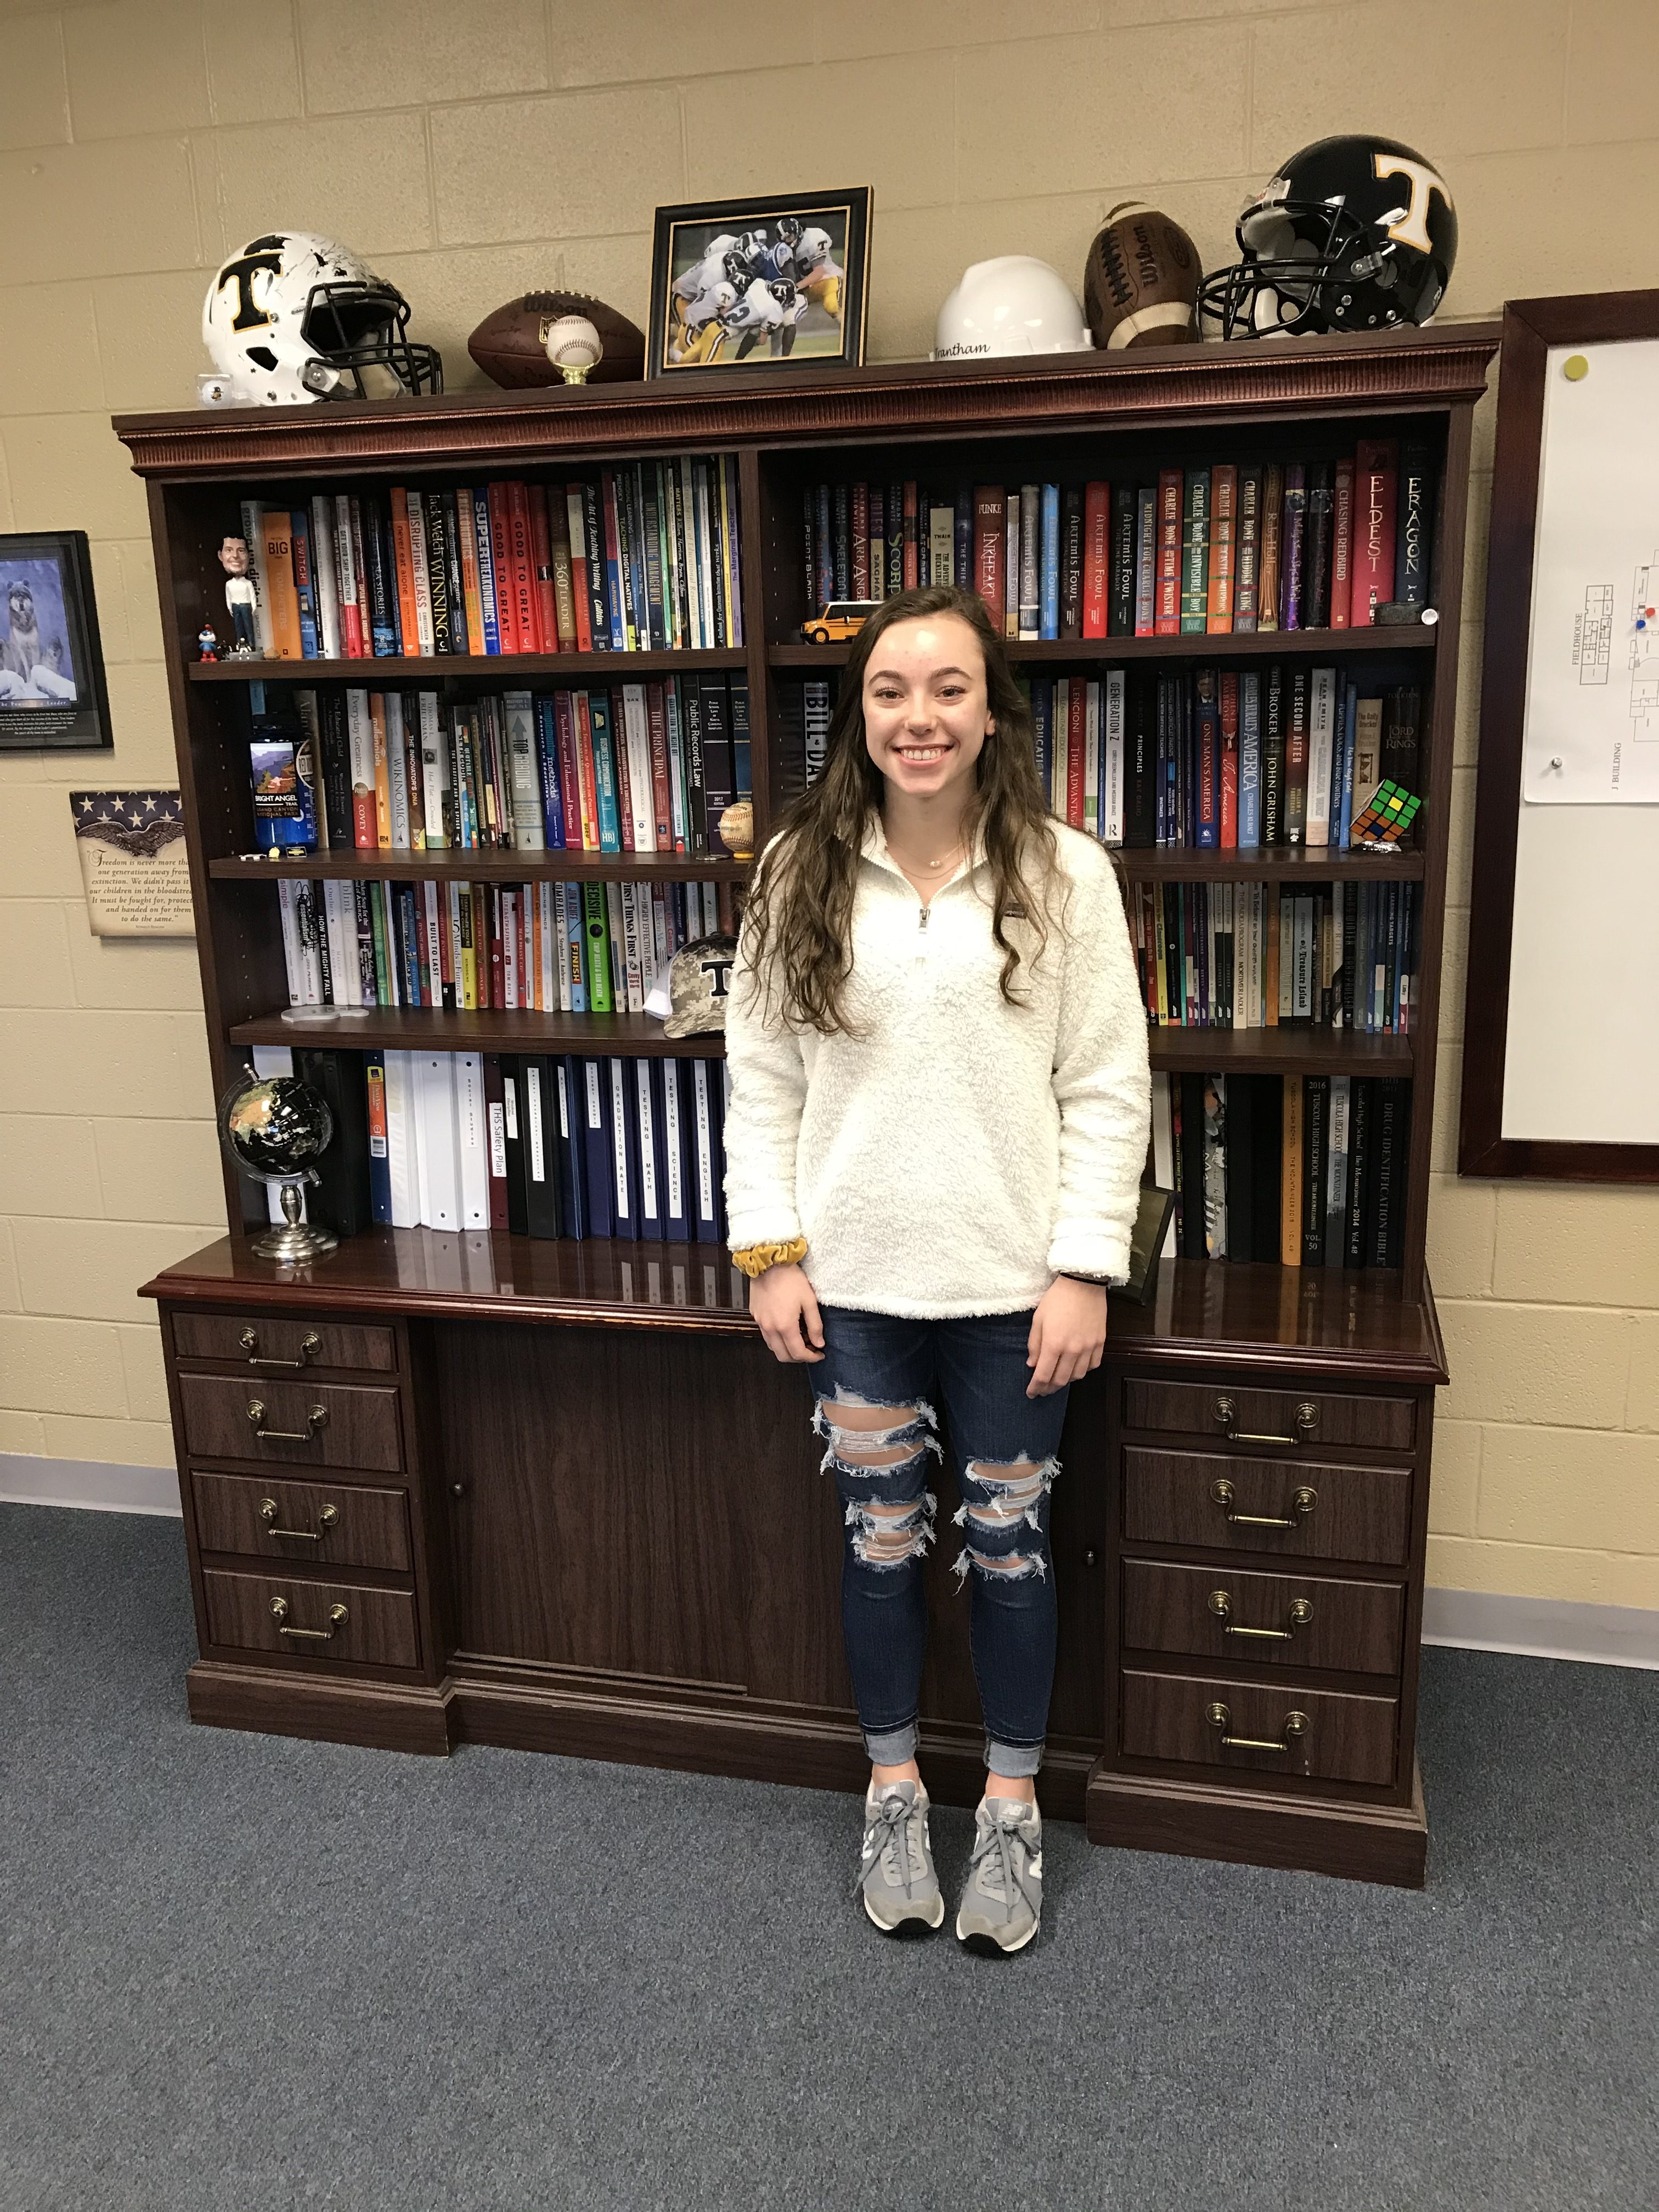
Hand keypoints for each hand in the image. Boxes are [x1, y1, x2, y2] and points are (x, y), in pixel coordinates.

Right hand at [748, 1261, 824, 1363]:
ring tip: (800, 1339)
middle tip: (811, 1349)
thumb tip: (819, 1343)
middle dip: (799, 1358)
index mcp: (785, 1326)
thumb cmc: (791, 1279)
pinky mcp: (755, 1315)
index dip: (811, 1357)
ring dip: (787, 1349)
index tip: (820, 1354)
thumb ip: (815, 1325)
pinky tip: (787, 1329)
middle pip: (783, 1356)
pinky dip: (777, 1339)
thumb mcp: (809, 1300)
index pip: (798, 1353)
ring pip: (773, 1347)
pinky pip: (766, 1335)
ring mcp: (760, 1322)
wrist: (769, 1262)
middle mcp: (770, 1328)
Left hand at [1026, 1277, 1106, 1395]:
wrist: (1083, 1283)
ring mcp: (1089, 1347)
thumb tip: (1032, 1364)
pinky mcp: (1100, 1342)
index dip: (1036, 1387)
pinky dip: (1083, 1370)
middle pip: (1060, 1380)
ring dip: (1066, 1381)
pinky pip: (1093, 1365)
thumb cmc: (1057, 1299)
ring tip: (1058, 1378)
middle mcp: (1072, 1349)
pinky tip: (1076, 1367)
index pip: (1043, 1375)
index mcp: (1054, 1343)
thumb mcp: (1038, 1319)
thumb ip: (1034, 1344)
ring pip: (1078, 1376)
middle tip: (1042, 1389)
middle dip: (1049, 1388)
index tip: (1031, 1393)